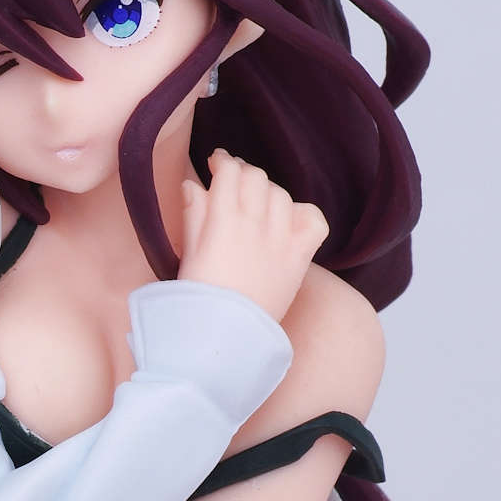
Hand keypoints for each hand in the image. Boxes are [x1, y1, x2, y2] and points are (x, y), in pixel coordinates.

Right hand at [178, 151, 327, 323]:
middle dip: (243, 173)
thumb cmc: (199, 300)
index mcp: (223, 220)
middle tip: (234, 181)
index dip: (223, 162)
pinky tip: (288, 220)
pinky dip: (303, 214)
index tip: (217, 163)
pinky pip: (313, 221)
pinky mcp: (298, 258)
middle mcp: (256, 224)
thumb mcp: (187, 254)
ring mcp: (281, 240)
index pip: (230, 172)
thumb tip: (193, 185)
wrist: (224, 337)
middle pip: (257, 178)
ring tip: (257, 203)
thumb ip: (193, 214)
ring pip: (281, 195)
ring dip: (268, 192)